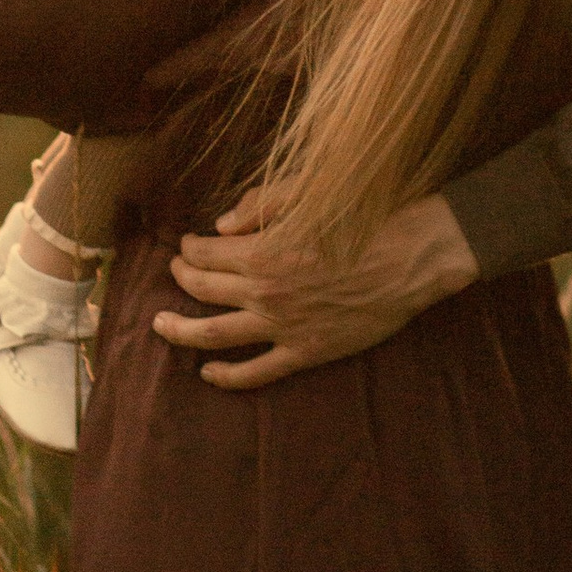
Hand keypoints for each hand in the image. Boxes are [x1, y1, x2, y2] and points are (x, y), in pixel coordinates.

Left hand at [152, 191, 478, 388]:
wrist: (410, 258)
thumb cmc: (362, 218)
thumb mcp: (307, 194)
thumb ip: (259, 206)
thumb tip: (220, 224)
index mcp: (262, 251)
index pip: (207, 252)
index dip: (190, 247)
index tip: (187, 243)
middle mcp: (264, 292)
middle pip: (203, 290)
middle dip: (181, 279)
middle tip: (174, 272)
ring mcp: (283, 327)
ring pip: (216, 335)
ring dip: (182, 330)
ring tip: (161, 326)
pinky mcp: (305, 352)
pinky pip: (256, 372)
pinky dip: (227, 376)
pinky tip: (208, 374)